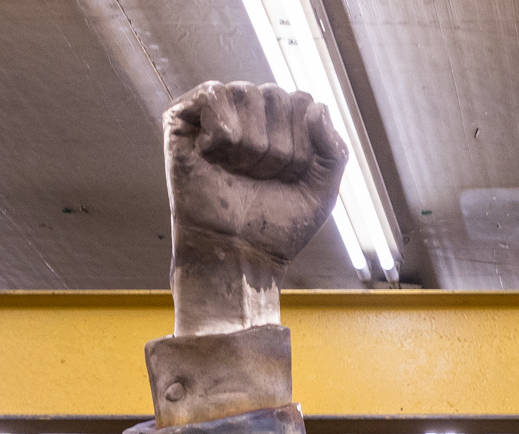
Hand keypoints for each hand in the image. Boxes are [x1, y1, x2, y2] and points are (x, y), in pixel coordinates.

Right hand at [165, 81, 346, 270]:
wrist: (239, 254)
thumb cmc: (276, 227)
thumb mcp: (322, 193)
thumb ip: (334, 150)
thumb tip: (316, 106)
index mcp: (282, 121)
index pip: (303, 101)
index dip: (302, 144)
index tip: (289, 177)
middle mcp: (250, 110)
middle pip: (276, 96)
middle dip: (276, 148)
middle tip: (259, 179)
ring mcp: (217, 113)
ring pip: (246, 94)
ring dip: (249, 146)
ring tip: (237, 173)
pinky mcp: (183, 119)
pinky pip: (212, 93)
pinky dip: (220, 131)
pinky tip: (212, 156)